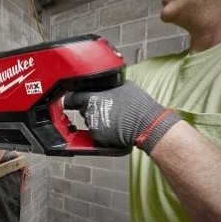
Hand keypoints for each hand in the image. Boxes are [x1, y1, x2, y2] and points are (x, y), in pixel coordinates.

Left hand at [64, 82, 181, 153]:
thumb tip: (103, 84)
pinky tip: (113, 125)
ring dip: (96, 117)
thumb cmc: (138, 105)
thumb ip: (107, 85)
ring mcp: (93, 125)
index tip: (74, 98)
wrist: (146, 124)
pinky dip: (102, 128)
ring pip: (89, 120)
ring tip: (112, 116)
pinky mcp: (98, 137)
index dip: (75, 97)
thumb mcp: (122, 85)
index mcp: (92, 97)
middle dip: (89, 107)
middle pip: (83, 108)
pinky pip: (96, 131)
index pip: (74, 96)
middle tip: (104, 106)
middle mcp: (90, 111)